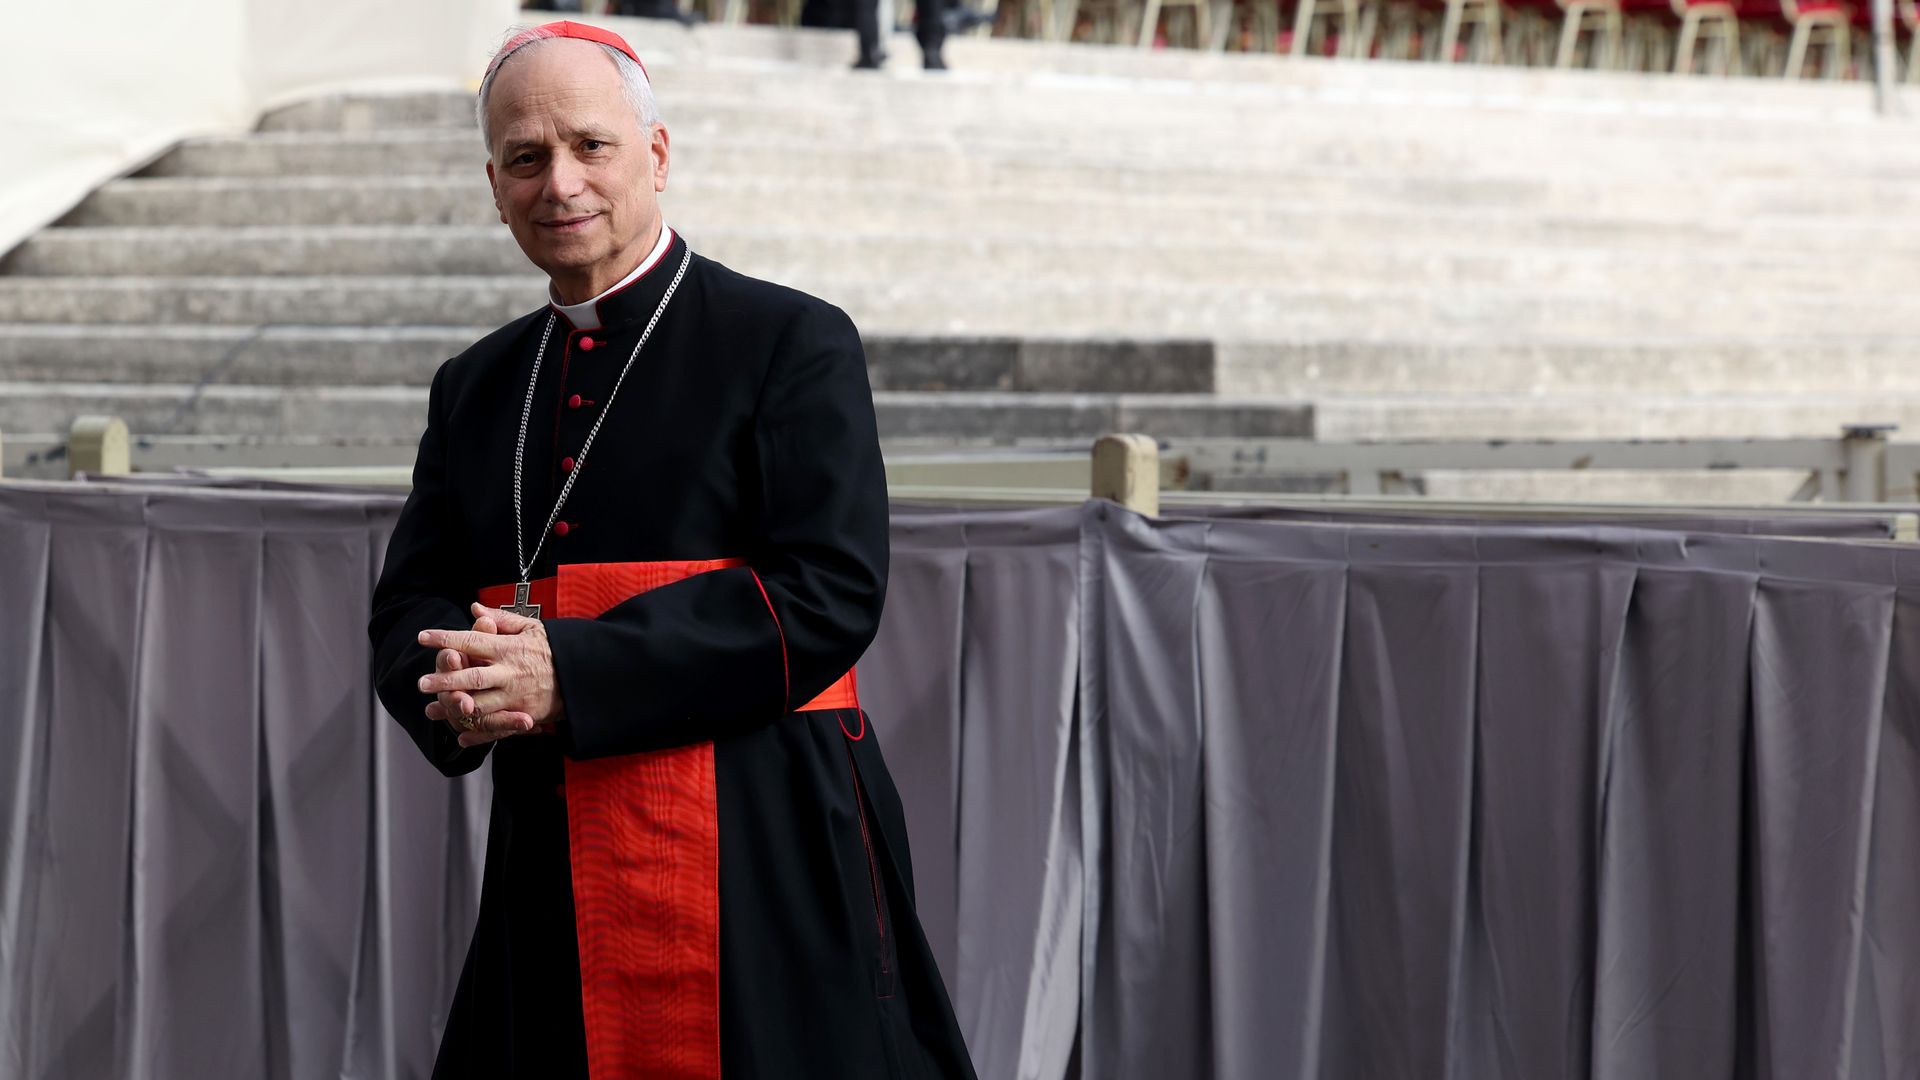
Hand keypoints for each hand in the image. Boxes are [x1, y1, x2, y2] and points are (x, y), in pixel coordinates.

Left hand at [418, 603, 565, 747]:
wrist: (582, 676)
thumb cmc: (553, 649)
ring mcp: (516, 696)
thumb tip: (475, 608)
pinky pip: (496, 727)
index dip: (446, 639)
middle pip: (472, 677)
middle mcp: (510, 673)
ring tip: (433, 709)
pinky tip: (460, 736)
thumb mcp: (532, 627)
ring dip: (454, 708)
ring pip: (480, 705)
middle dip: (445, 680)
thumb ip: (501, 619)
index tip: (424, 637)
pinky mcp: (524, 715)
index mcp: (509, 648)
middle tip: (421, 683)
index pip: (472, 641)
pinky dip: (477, 734)